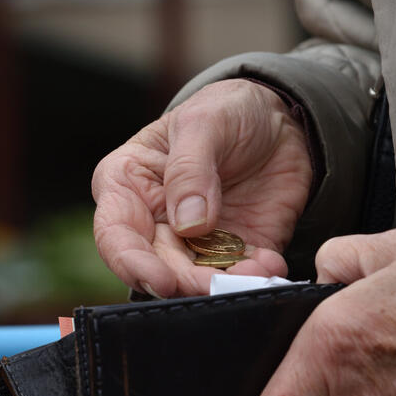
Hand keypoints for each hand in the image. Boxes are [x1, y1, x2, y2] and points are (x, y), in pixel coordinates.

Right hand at [91, 79, 310, 297]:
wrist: (280, 121)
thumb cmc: (226, 110)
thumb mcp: (204, 122)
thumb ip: (189, 168)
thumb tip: (188, 224)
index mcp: (128, 185)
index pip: (115, 234)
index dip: (132, 263)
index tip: (162, 280)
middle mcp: (155, 221)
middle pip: (158, 266)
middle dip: (186, 282)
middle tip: (217, 285)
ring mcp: (195, 241)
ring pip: (197, 279)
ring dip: (223, 285)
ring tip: (256, 272)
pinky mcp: (234, 252)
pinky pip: (239, 276)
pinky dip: (254, 278)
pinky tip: (270, 264)